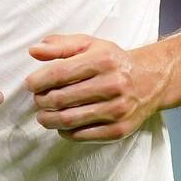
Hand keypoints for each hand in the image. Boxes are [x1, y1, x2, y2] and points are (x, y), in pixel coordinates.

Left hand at [24, 33, 166, 141]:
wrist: (150, 81)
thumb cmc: (112, 61)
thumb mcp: (89, 44)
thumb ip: (60, 45)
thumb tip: (33, 51)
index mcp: (103, 60)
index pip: (59, 73)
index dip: (38, 81)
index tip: (30, 84)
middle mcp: (112, 84)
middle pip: (61, 98)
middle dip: (41, 101)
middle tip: (37, 100)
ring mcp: (117, 110)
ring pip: (69, 119)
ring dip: (49, 119)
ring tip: (44, 115)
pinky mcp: (119, 129)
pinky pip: (82, 135)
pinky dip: (66, 132)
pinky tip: (62, 125)